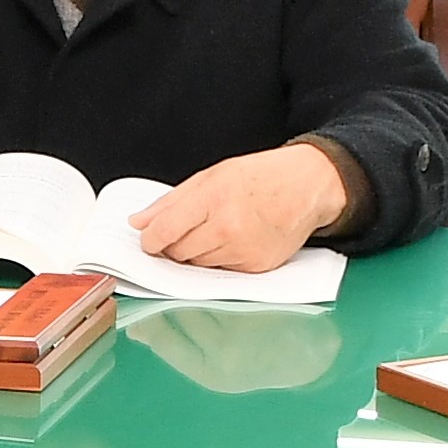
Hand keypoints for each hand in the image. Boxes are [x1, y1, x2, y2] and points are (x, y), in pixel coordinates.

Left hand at [127, 140, 355, 272]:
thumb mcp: (212, 176)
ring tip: (213, 231)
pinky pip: (220, 272)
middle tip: (183, 232)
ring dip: (196, 254)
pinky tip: (232, 240)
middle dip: (173, 246)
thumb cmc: (261, 177)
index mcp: (213, 197)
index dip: (151, 239)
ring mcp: (243, 250)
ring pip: (197, 265)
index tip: (149, 240)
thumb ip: (171, 202)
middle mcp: (228, 226)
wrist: (307, 187)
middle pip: (178, 252)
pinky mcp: (256, 267)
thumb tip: (139, 223)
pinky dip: (219, 260)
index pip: (165, 231)